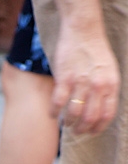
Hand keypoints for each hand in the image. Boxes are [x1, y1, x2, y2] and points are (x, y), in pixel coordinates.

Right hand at [50, 19, 119, 133]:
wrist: (83, 31)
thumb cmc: (95, 53)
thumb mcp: (108, 72)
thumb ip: (105, 92)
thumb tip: (97, 114)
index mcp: (111, 84)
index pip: (106, 115)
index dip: (97, 128)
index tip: (89, 132)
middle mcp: (98, 85)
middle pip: (89, 118)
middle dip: (81, 129)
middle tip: (75, 130)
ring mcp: (81, 82)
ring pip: (73, 114)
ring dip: (67, 123)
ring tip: (65, 123)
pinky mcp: (65, 78)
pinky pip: (58, 104)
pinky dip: (54, 113)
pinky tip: (53, 114)